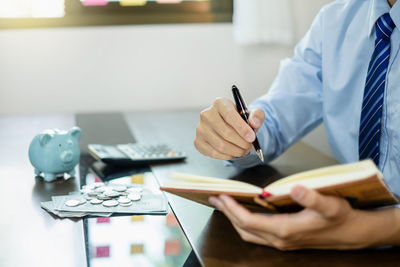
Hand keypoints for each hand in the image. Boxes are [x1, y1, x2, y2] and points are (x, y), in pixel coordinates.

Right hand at [194, 97, 264, 159]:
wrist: (228, 126)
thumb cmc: (239, 119)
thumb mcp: (251, 114)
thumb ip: (257, 116)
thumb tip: (254, 124)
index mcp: (219, 103)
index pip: (229, 116)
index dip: (242, 128)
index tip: (252, 138)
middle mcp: (206, 114)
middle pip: (226, 132)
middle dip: (242, 143)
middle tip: (250, 147)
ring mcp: (201, 129)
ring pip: (220, 145)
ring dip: (236, 151)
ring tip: (244, 151)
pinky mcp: (198, 141)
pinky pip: (214, 153)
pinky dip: (227, 156)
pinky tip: (234, 153)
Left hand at [209, 186, 399, 249]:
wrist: (352, 233)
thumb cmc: (340, 217)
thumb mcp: (330, 205)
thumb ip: (312, 197)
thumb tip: (296, 188)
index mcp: (284, 230)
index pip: (249, 221)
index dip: (233, 209)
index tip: (221, 196)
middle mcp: (279, 239)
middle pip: (243, 228)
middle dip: (227, 213)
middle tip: (215, 198)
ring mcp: (280, 241)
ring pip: (248, 233)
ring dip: (234, 219)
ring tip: (223, 204)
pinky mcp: (284, 239)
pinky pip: (256, 233)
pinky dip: (245, 222)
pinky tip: (243, 212)